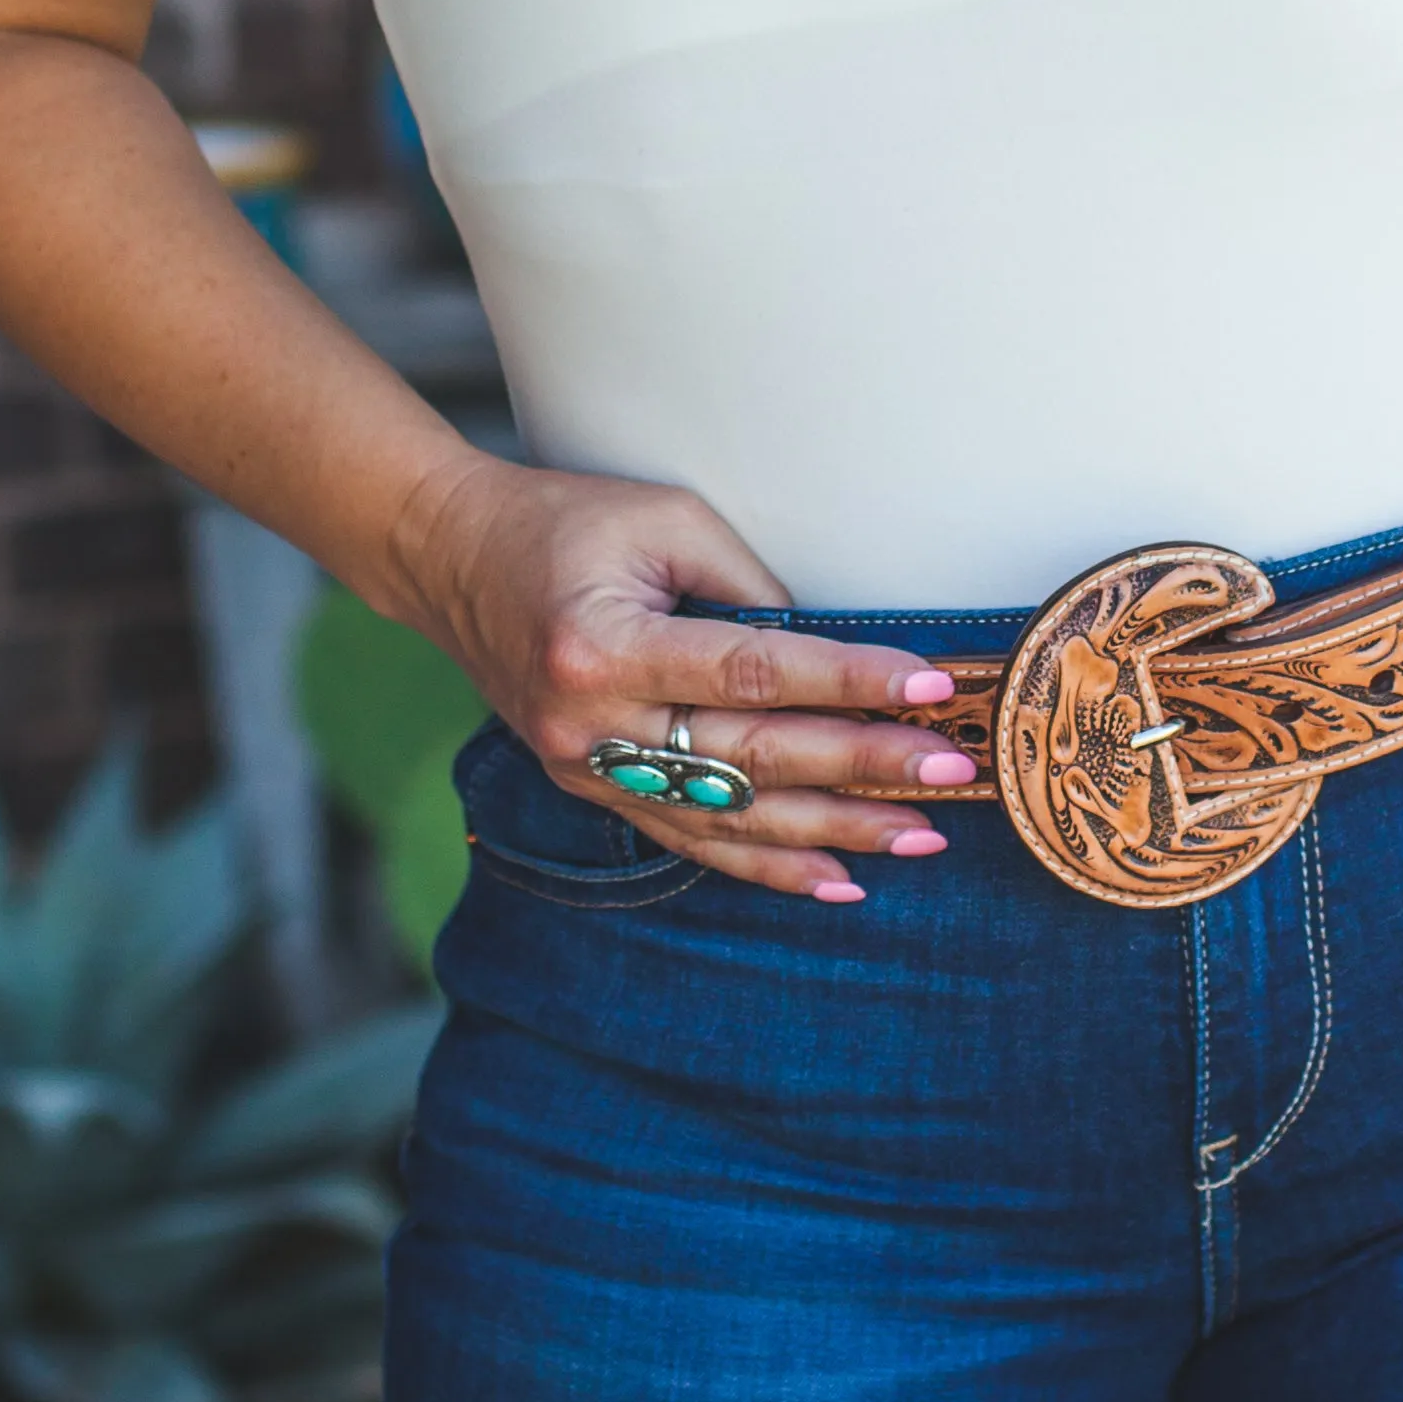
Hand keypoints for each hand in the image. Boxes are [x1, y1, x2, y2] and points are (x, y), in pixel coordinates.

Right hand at [391, 450, 980, 904]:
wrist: (448, 558)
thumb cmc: (563, 519)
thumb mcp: (663, 520)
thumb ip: (750, 586)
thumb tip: (836, 651)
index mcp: (607, 646)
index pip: (755, 673)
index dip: (848, 683)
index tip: (930, 688)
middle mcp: (593, 724)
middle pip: (753, 757)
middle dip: (863, 768)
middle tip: (954, 773)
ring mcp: (587, 768)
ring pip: (730, 816)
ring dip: (833, 833)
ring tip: (920, 837)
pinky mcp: (590, 787)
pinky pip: (690, 839)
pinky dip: (766, 866)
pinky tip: (837, 882)